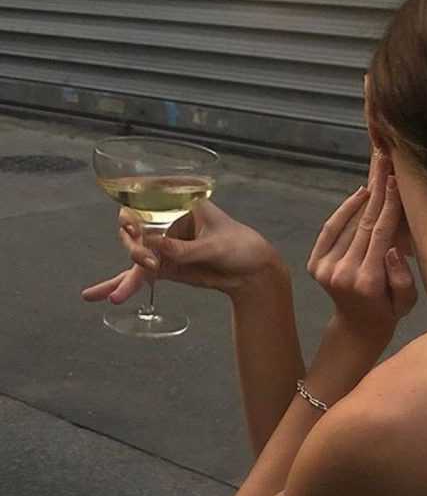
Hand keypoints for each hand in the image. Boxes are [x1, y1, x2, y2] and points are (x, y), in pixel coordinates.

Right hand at [82, 201, 281, 304]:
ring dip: (125, 273)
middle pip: (134, 228)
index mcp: (180, 204)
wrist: (254, 273)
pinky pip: (138, 275)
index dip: (133, 211)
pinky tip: (104, 296)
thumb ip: (185, 249)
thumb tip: (155, 248)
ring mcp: (163, 246)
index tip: (133, 225)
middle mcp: (167, 222)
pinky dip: (122, 285)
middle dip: (133, 246)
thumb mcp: (215, 246)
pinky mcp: (165, 267)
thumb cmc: (241, 247)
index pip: (146, 199)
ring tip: (119, 294)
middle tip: (147, 261)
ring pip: (134, 254)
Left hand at [306, 154, 416, 349]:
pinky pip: (330, 230)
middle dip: (378, 190)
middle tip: (386, 161)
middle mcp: (343, 272)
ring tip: (378, 172)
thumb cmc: (388, 313)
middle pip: (364, 223)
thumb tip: (393, 248)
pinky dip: (344, 210)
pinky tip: (360, 194)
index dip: (389, 205)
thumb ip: (402, 278)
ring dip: (364, 196)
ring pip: (348, 223)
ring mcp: (325, 268)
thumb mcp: (406, 302)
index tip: (398, 180)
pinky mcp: (314, 264)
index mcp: (368, 282)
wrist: (356, 328)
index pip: (381, 234)